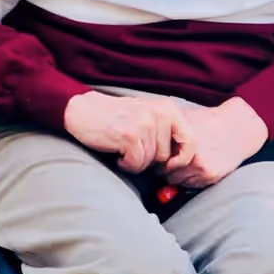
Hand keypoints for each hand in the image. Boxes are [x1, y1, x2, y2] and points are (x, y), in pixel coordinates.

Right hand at [62, 91, 195, 174]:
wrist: (83, 110)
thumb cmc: (117, 118)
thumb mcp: (148, 116)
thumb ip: (167, 131)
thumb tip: (185, 159)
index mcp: (168, 108)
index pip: (191, 141)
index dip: (182, 159)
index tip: (168, 165)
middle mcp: (159, 113)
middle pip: (166, 156)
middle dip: (150, 160)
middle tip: (134, 149)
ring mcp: (144, 123)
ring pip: (150, 162)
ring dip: (136, 162)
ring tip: (124, 148)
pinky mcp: (129, 135)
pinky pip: (136, 164)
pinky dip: (126, 164)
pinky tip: (118, 153)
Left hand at [162, 98, 268, 189]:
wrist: (237, 129)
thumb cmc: (209, 123)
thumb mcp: (186, 120)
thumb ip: (168, 133)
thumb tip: (152, 147)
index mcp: (181, 139)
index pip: (158, 159)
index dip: (158, 159)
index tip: (160, 157)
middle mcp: (189, 154)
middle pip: (165, 173)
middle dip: (166, 169)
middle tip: (172, 162)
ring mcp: (200, 166)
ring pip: (177, 181)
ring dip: (178, 176)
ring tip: (185, 164)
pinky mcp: (210, 175)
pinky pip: (191, 185)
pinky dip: (190, 180)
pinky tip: (196, 168)